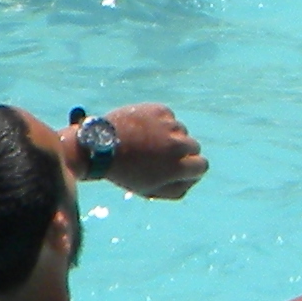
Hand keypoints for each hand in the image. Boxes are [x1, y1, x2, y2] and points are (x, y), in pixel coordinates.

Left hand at [95, 104, 209, 197]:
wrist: (99, 146)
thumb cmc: (124, 172)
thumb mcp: (149, 190)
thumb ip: (176, 189)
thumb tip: (191, 179)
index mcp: (178, 167)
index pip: (202, 165)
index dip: (191, 168)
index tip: (179, 168)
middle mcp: (178, 144)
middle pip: (194, 147)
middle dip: (182, 152)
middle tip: (161, 155)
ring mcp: (170, 125)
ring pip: (181, 131)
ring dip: (170, 136)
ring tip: (146, 142)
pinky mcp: (160, 110)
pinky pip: (168, 117)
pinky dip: (159, 123)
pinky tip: (142, 130)